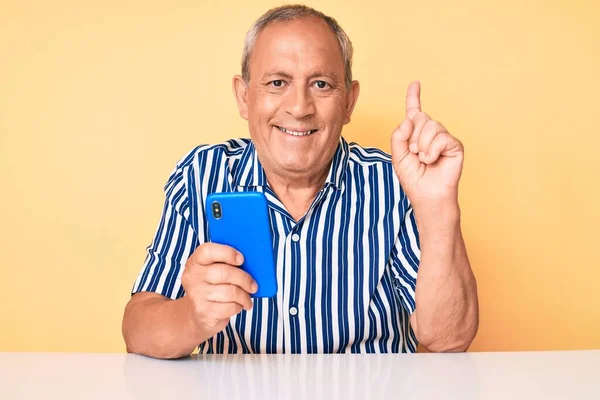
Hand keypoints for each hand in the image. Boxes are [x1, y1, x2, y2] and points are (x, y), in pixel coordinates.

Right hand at [181, 242, 257, 335]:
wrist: (199, 314)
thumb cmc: (213, 288)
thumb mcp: (214, 271)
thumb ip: (227, 263)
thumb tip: (251, 263)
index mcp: (195, 262)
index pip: (208, 251)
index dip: (227, 253)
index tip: (242, 259)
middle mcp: (192, 277)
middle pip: (225, 272)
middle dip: (244, 279)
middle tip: (254, 286)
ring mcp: (197, 295)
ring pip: (231, 291)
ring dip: (244, 296)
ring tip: (247, 299)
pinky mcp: (204, 311)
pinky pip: (230, 307)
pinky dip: (238, 307)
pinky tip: (238, 306)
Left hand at [391, 81, 463, 203]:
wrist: (426, 195)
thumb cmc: (413, 178)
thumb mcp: (397, 155)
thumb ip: (398, 135)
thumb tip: (410, 118)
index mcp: (415, 134)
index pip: (414, 111)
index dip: (414, 97)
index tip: (415, 83)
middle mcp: (431, 133)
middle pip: (420, 117)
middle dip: (412, 136)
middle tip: (414, 154)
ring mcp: (443, 138)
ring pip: (430, 125)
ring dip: (421, 145)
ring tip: (423, 159)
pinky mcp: (455, 145)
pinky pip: (441, 137)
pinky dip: (432, 150)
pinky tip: (432, 160)